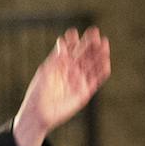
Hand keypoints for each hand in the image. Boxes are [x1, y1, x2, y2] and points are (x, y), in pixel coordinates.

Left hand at [12, 27, 110, 145]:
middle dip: (90, 43)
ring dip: (99, 54)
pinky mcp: (84, 92)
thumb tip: (62, 41)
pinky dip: (101, 72)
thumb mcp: (45, 72)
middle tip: (95, 32)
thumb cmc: (38, 93)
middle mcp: (71, 71)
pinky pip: (96, 80)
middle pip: (84, 54)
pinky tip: (106, 62)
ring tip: (104, 43)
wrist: (39, 114)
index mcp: (61, 64)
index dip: (73, 40)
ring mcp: (79, 80)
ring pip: (92, 65)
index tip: (74, 31)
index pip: (70, 48)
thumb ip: (55, 58)